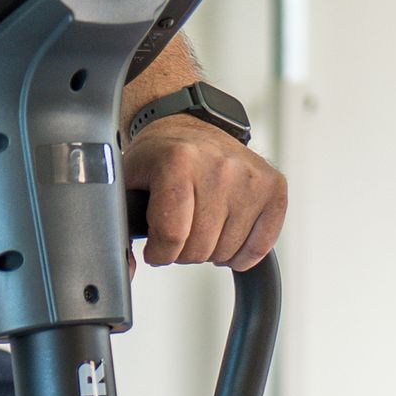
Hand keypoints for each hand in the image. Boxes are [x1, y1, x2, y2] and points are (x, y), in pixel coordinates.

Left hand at [124, 116, 285, 270]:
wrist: (189, 127)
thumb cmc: (161, 156)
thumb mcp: (129, 181)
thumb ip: (121, 224)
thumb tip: (126, 268)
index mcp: (179, 161)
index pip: (172, 236)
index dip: (159, 253)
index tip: (156, 246)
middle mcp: (219, 166)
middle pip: (199, 248)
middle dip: (182, 251)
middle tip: (178, 231)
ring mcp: (251, 177)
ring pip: (228, 252)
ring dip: (210, 251)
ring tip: (200, 226)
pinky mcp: (274, 187)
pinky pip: (261, 246)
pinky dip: (242, 253)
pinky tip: (226, 234)